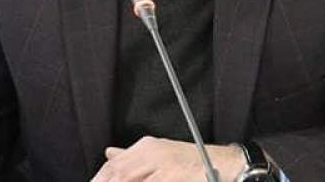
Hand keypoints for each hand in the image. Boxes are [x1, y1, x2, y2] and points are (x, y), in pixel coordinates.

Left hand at [92, 136, 244, 181]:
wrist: (224, 165)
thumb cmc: (192, 164)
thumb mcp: (161, 156)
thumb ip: (133, 157)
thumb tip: (109, 154)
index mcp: (145, 146)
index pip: (112, 166)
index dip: (100, 180)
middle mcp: (150, 151)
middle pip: (116, 174)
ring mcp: (160, 163)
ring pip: (126, 179)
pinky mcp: (170, 175)